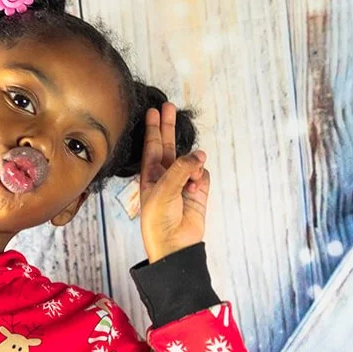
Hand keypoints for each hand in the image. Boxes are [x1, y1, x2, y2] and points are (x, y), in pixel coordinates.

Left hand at [138, 103, 209, 262]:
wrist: (174, 245)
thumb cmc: (159, 221)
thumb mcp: (163, 190)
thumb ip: (180, 167)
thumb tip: (199, 155)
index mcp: (150, 177)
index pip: (152, 147)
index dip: (153, 128)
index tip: (153, 110)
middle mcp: (166, 178)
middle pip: (169, 145)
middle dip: (169, 127)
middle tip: (170, 106)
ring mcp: (183, 183)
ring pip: (190, 160)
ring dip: (191, 163)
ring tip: (190, 176)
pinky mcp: (198, 191)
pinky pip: (203, 174)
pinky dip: (201, 177)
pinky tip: (195, 188)